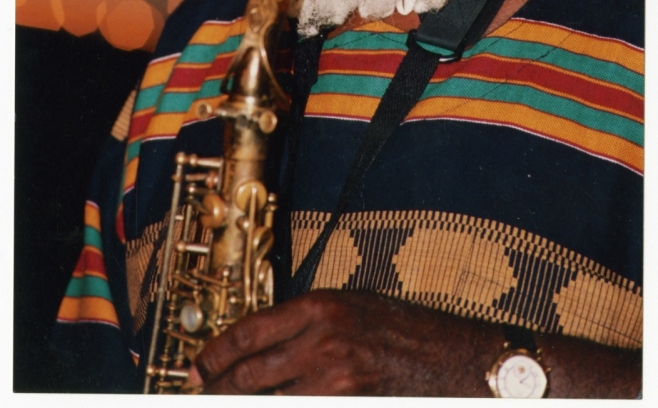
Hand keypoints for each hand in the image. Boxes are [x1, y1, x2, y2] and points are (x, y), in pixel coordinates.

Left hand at [190, 289, 493, 395]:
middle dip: (218, 389)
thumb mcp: (350, 305)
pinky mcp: (346, 405)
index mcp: (319, 307)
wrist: (449, 357)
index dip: (214, 353)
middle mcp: (321, 342)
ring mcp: (333, 382)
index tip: (198, 366)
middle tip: (203, 392)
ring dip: (243, 404)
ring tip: (228, 402)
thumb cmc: (401, 327)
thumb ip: (306, 322)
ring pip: (269, 403)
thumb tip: (262, 345)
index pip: (249, 332)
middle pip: (249, 375)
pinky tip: (273, 406)